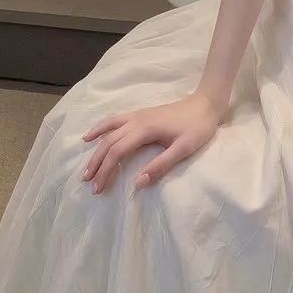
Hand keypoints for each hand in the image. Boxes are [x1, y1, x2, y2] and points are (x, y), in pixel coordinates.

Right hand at [81, 92, 224, 192]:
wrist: (206, 104)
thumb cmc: (197, 127)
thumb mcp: (183, 149)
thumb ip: (160, 166)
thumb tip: (137, 183)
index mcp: (145, 130)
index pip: (117, 152)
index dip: (105, 170)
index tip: (98, 188)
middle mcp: (136, 120)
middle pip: (109, 143)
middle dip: (96, 163)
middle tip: (87, 182)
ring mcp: (137, 115)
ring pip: (108, 131)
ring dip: (95, 149)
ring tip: (86, 166)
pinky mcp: (140, 114)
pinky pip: (114, 121)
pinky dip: (100, 129)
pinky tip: (91, 136)